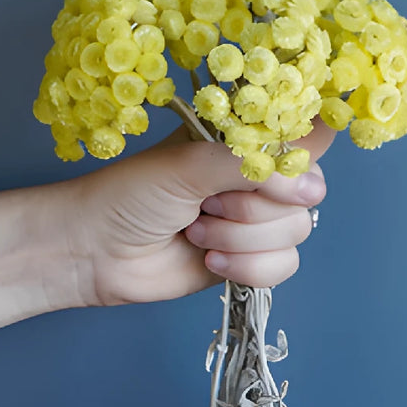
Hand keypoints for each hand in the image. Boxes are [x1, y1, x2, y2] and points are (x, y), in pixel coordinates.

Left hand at [60, 117, 335, 305]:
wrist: (96, 251)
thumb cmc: (130, 195)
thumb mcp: (189, 164)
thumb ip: (250, 163)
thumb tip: (310, 186)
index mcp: (243, 141)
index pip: (306, 139)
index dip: (301, 158)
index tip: (273, 173)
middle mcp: (256, 178)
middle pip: (306, 193)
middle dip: (253, 208)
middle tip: (206, 205)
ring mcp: (255, 221)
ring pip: (294, 233)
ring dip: (241, 239)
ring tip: (196, 233)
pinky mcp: (249, 259)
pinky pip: (283, 266)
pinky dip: (247, 268)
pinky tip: (210, 260)